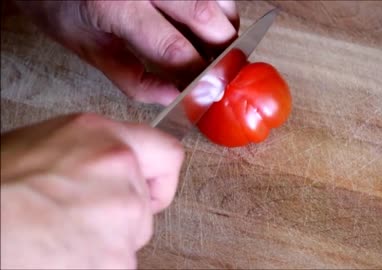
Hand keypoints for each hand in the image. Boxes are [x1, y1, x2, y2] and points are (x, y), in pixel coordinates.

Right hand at [0, 113, 183, 268]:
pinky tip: (62, 254)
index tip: (151, 188)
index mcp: (101, 138)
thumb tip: (103, 167)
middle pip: (143, 203)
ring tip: (61, 235)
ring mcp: (124, 216)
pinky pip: (118, 262)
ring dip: (106, 239)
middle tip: (77, 216)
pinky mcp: (118, 259)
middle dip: (119, 214)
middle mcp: (121, 171)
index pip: (167, 152)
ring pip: (131, 235)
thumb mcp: (45, 146)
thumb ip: (90, 153)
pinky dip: (96, 263)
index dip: (159, 177)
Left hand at [11, 0, 238, 104]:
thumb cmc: (61, 9)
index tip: (208, 92)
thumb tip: (171, 96)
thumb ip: (132, 78)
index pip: (173, 48)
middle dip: (222, 50)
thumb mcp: (90, 50)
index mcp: (116, 7)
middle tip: (220, 70)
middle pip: (205, 17)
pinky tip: (213, 23)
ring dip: (227, 26)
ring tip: (218, 47)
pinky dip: (221, 8)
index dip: (198, 75)